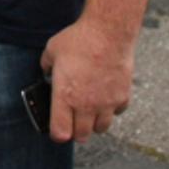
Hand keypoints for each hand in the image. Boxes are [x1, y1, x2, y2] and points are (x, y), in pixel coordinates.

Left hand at [41, 16, 134, 142]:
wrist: (107, 33)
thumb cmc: (78, 41)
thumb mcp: (51, 52)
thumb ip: (46, 67)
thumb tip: (47, 72)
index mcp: (65, 97)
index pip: (61, 133)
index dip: (57, 133)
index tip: (55, 127)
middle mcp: (86, 105)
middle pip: (81, 136)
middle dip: (75, 131)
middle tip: (72, 121)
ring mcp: (106, 103)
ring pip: (101, 128)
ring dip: (93, 124)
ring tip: (88, 111)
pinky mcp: (122, 97)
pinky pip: (117, 113)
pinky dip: (111, 110)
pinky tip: (105, 97)